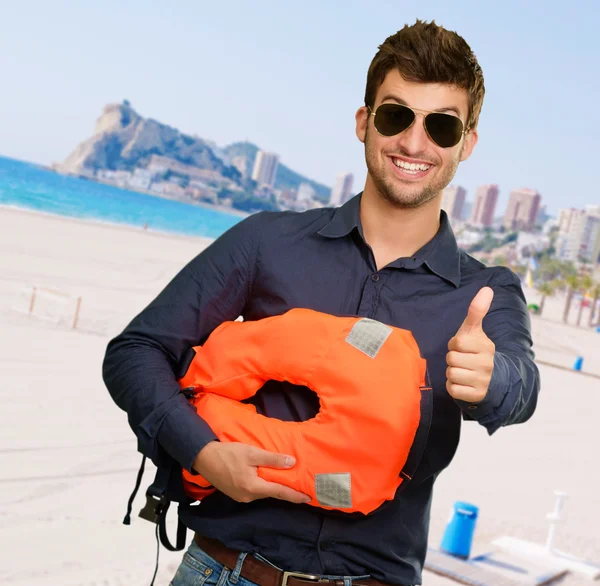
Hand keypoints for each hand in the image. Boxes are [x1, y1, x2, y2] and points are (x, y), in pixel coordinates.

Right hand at [192, 441, 310, 503]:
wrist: (204, 458)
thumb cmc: (228, 453)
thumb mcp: (252, 453)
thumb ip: (272, 459)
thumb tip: (292, 463)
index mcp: (253, 488)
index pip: (279, 493)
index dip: (295, 495)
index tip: (308, 498)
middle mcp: (248, 497)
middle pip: (271, 494)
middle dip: (285, 491)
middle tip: (301, 487)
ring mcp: (241, 497)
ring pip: (262, 492)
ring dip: (274, 487)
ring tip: (287, 482)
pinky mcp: (236, 494)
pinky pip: (254, 491)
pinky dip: (264, 486)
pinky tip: (268, 479)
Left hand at [446, 287, 494, 403]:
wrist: (492, 379)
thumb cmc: (476, 350)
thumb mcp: (475, 331)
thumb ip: (477, 311)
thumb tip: (486, 288)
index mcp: (486, 346)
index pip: (457, 342)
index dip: (454, 344)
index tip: (462, 346)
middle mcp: (487, 363)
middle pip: (451, 359)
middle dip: (452, 359)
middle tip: (462, 360)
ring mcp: (483, 381)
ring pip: (451, 374)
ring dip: (452, 373)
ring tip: (462, 371)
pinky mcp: (476, 395)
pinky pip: (453, 389)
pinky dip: (453, 387)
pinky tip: (463, 383)